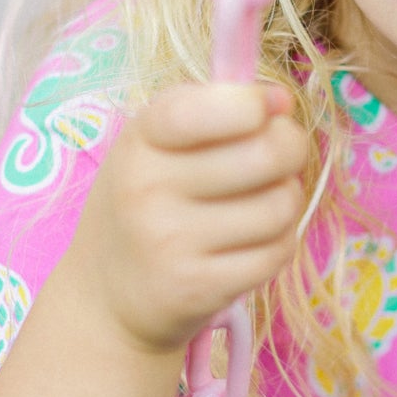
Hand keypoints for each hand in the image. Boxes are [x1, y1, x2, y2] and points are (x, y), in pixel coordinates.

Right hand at [64, 81, 308, 354]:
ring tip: (262, 204)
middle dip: (291, 149)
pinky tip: (252, 243)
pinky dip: (279, 244)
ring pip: (281, 206)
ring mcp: (171, 242)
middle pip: (267, 153)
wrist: (104, 295)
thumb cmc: (146, 202)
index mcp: (141, 138)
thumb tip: (281, 100)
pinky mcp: (197, 288)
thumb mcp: (158, 143)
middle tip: (280, 157)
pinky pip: (278, 252)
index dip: (254, 104)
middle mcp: (149, 188)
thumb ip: (216, 109)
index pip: (208, 109)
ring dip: (286, 202)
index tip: (267, 108)